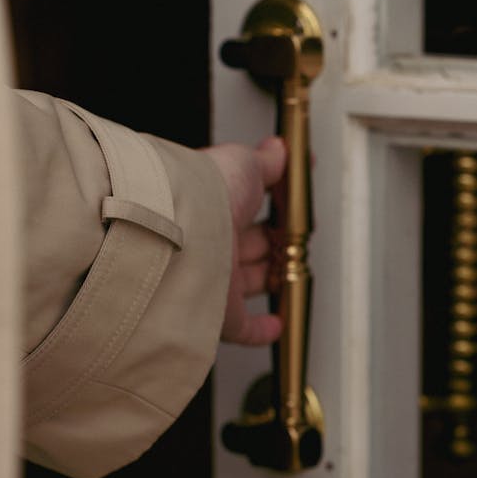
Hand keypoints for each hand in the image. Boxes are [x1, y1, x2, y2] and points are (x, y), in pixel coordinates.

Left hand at [202, 137, 286, 344]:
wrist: (185, 225)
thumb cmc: (207, 189)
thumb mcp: (243, 163)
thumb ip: (265, 161)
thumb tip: (277, 149)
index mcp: (215, 207)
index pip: (242, 210)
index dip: (268, 210)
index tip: (288, 210)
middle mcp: (213, 245)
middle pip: (249, 248)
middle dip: (272, 244)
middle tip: (292, 240)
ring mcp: (217, 281)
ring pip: (249, 282)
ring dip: (271, 278)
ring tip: (291, 272)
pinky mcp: (223, 315)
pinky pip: (244, 327)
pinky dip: (262, 328)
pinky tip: (276, 322)